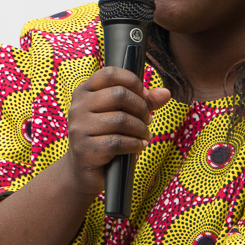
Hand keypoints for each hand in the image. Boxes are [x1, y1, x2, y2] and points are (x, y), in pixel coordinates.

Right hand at [64, 66, 170, 196]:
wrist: (83, 171)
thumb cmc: (104, 138)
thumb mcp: (120, 115)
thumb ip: (142, 102)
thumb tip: (165, 93)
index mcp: (84, 92)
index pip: (110, 73)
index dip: (132, 81)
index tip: (144, 96)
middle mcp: (78, 107)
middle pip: (119, 95)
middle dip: (141, 108)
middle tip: (148, 120)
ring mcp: (79, 129)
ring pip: (121, 120)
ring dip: (140, 129)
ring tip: (145, 135)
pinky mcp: (85, 150)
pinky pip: (117, 142)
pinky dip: (134, 144)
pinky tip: (139, 147)